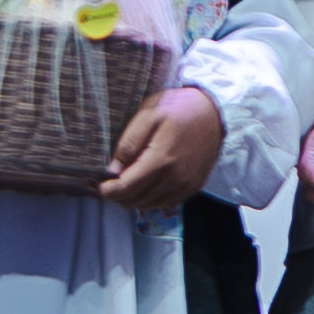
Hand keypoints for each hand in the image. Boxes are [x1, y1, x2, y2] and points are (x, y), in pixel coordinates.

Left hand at [102, 86, 224, 209]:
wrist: (214, 112)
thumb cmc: (179, 108)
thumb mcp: (148, 114)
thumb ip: (129, 143)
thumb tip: (113, 169)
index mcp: (161, 160)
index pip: (126, 188)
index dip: (108, 190)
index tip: (98, 184)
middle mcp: (174, 179)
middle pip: (136, 200)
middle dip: (118, 195)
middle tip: (109, 183)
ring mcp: (185, 185)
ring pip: (149, 205)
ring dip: (133, 198)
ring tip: (126, 183)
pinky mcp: (193, 187)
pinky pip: (165, 203)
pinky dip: (150, 198)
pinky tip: (146, 184)